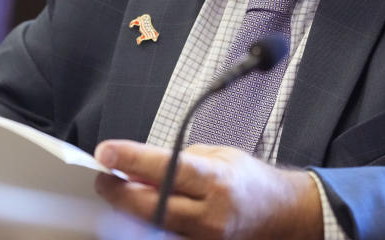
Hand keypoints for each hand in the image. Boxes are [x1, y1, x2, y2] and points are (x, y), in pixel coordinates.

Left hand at [94, 139, 323, 238]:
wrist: (280, 214)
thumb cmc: (248, 181)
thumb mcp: (214, 155)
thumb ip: (175, 161)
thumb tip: (134, 167)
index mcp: (216, 180)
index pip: (165, 168)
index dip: (131, 159)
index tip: (105, 152)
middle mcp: (210, 214)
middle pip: (150, 206)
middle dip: (118, 192)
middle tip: (104, 178)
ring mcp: (204, 239)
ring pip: (152, 228)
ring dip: (128, 212)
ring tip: (120, 194)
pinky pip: (164, 238)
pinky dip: (146, 226)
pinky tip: (139, 215)